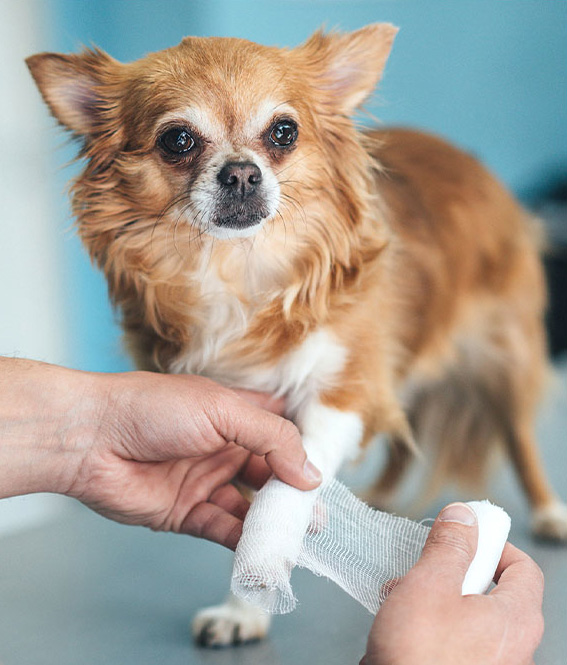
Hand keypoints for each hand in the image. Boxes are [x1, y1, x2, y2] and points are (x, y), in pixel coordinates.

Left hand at [0, 358, 320, 548]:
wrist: (90, 439)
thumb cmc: (153, 409)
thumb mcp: (223, 410)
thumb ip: (271, 439)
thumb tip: (311, 473)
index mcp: (234, 414)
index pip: (280, 431)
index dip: (302, 449)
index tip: (326, 471)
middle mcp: (224, 447)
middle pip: (270, 473)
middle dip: (293, 494)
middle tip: (316, 516)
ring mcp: (206, 481)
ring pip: (250, 506)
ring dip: (272, 523)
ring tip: (296, 539)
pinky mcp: (187, 512)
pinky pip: (224, 529)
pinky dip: (243, 542)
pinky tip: (262, 551)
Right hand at [362, 503, 543, 664]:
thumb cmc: (418, 658)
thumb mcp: (429, 584)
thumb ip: (450, 546)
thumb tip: (464, 516)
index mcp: (515, 620)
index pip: (524, 568)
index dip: (494, 544)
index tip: (466, 535)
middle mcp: (513, 650)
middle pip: (493, 592)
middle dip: (453, 573)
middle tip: (427, 569)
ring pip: (469, 619)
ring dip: (436, 600)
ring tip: (403, 600)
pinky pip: (455, 644)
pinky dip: (431, 629)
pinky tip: (401, 628)